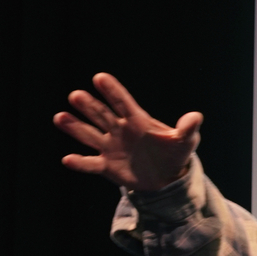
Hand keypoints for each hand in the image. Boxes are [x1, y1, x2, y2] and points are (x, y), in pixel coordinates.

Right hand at [53, 72, 201, 191]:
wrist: (166, 177)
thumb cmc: (174, 153)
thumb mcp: (185, 142)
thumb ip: (188, 129)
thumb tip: (196, 117)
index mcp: (137, 120)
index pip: (123, 103)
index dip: (112, 91)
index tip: (100, 78)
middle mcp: (119, 130)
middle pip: (102, 115)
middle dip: (89, 106)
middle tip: (76, 95)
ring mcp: (110, 147)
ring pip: (89, 135)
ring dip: (75, 127)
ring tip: (60, 117)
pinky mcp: (106, 166)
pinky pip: (90, 163)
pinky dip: (80, 162)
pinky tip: (67, 159)